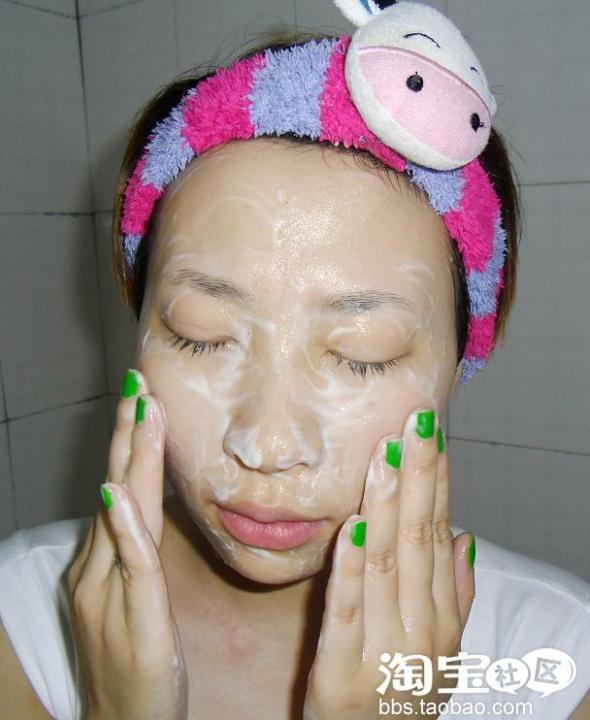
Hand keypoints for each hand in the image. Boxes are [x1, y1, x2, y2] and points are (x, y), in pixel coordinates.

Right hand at [66, 369, 187, 719]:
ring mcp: (109, 593)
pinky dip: (124, 528)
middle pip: (117, 486)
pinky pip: (130, 566)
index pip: (122, 487)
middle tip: (138, 383)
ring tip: (141, 412)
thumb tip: (140, 510)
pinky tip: (119, 495)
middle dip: (128, 432)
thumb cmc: (136, 661)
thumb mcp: (138, 597)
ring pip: (122, 513)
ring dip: (131, 460)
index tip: (144, 397)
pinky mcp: (133, 621)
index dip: (132, 442)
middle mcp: (100, 567)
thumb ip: (136, 553)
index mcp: (108, 559)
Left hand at [303, 407, 475, 718]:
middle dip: (417, 475)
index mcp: (442, 621)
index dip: (437, 482)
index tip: (433, 435)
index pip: (439, 534)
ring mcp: (381, 651)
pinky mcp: (339, 672)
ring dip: (385, 505)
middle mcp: (419, 631)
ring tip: (386, 453)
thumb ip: (456, 596)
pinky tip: (351, 525)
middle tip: (415, 421)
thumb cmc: (405, 701)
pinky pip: (346, 610)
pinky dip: (349, 566)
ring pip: (385, 564)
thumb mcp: (442, 654)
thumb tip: (465, 535)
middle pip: (417, 539)